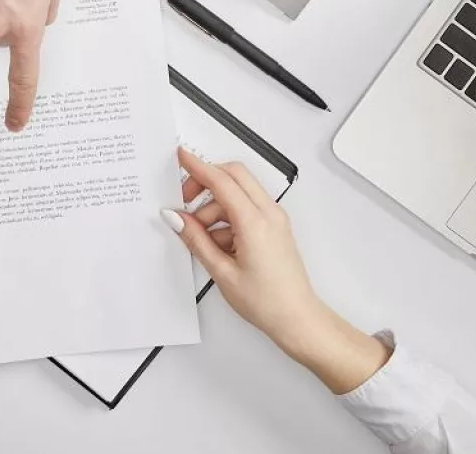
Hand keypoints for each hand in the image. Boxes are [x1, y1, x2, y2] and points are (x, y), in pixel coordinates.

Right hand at [163, 149, 390, 393]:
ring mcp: (274, 219)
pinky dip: (228, 218)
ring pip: (238, 193)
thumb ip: (196, 240)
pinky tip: (218, 245)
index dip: (197, 167)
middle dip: (206, 182)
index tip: (181, 157)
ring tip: (203, 239)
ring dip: (215, 207)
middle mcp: (269, 214)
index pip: (221, 181)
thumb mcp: (221, 272)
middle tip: (185, 201)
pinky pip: (246, 209)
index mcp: (255, 223)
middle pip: (233, 176)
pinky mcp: (274, 227)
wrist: (298, 319)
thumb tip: (177, 218)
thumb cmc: (267, 302)